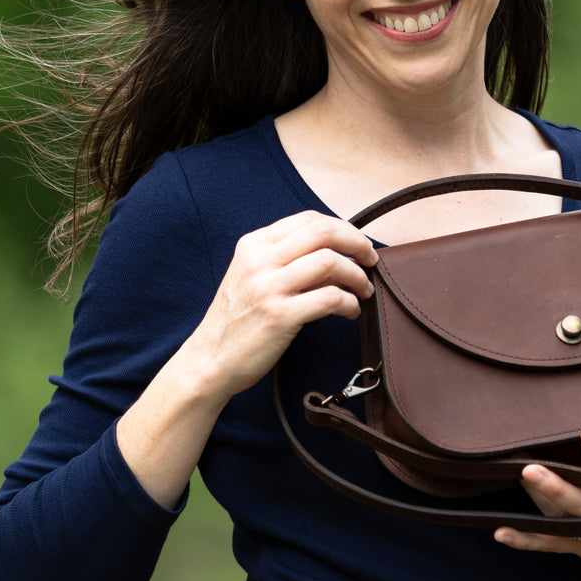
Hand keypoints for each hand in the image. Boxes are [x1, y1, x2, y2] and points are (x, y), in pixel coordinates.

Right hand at [117, 210, 378, 508]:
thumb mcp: (250, 275)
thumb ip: (279, 257)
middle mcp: (260, 260)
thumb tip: (329, 247)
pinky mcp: (280, 316)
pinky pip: (330, 298)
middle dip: (357, 243)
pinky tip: (351, 312)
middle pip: (324, 233)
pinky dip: (349, 303)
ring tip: (363, 290)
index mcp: (254, 244)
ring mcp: (269, 287)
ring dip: (357, 275)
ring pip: (330, 262)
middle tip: (371, 260)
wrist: (209, 361)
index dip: (343, 228)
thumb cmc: (236, 321)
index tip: (358, 243)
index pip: (309, 219)